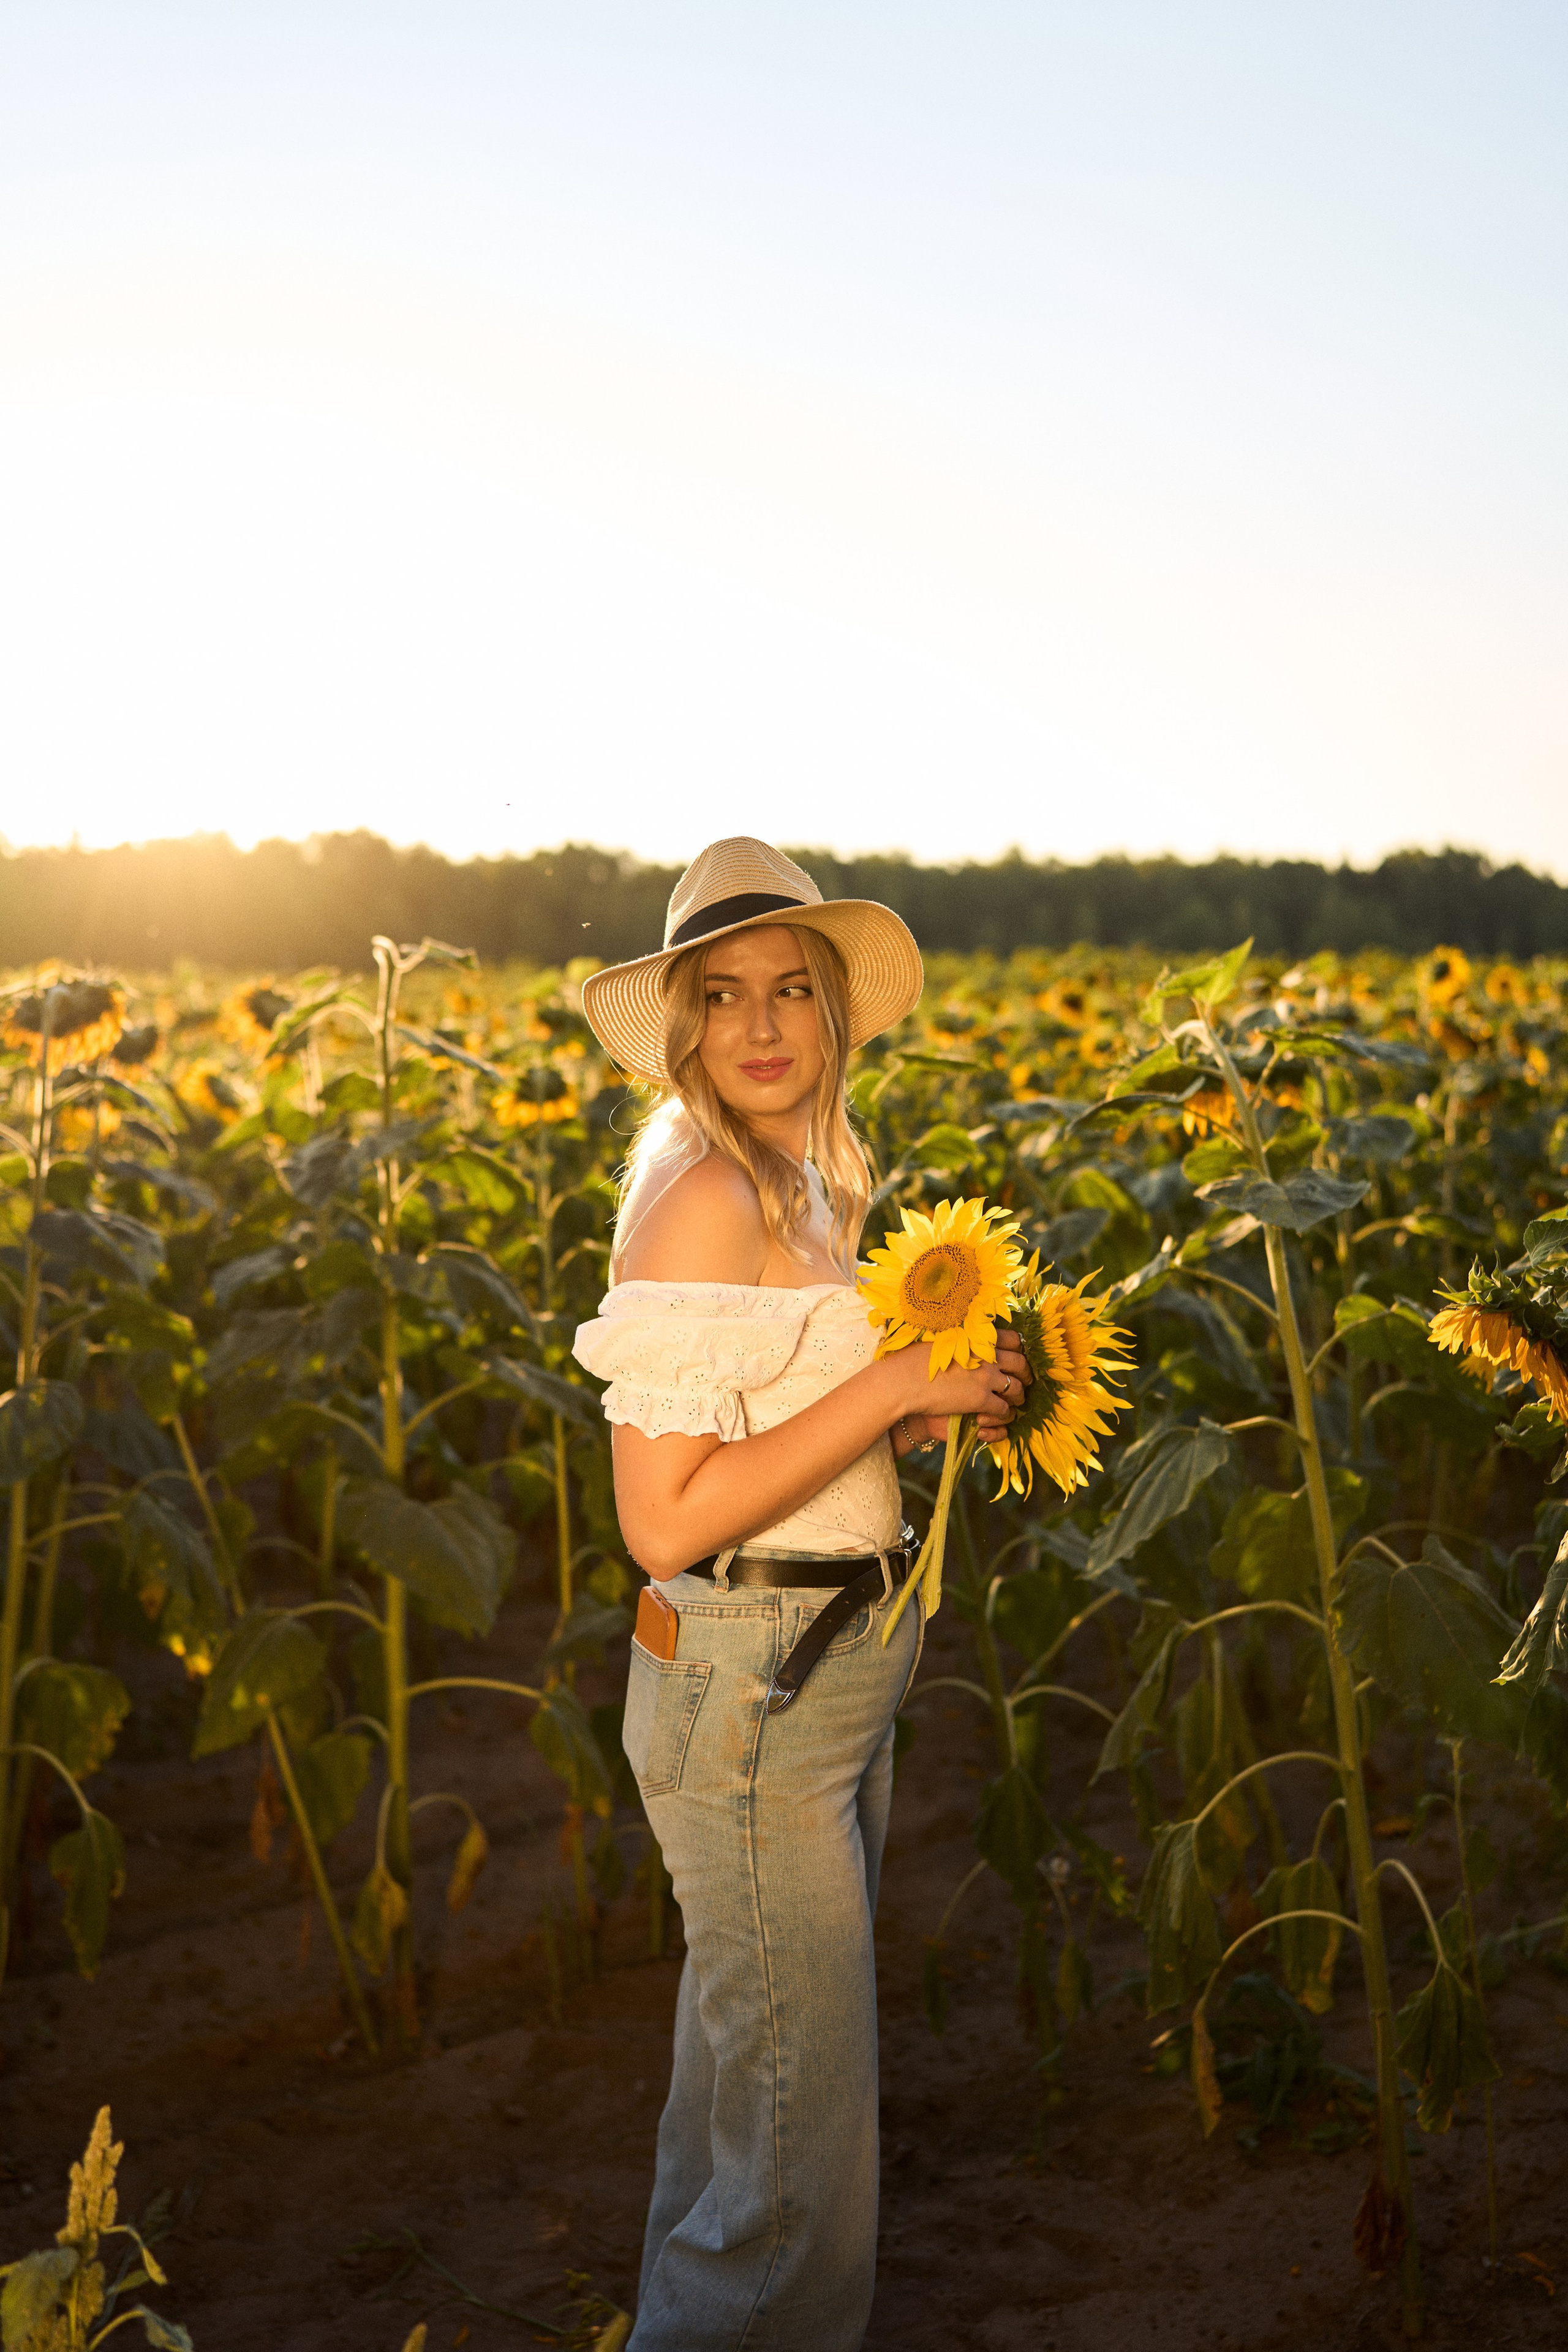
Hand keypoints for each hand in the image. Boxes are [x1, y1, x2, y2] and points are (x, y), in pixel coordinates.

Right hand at [897, 1330, 1031, 1445]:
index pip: (1013, 1339)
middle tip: (1024, 1380)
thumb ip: (961, 1338)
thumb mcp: (942, 1338)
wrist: (904, 1380)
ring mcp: (986, 1378)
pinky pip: (1003, 1408)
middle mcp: (987, 1356)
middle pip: (1020, 1363)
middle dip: (1026, 1374)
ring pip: (1016, 1388)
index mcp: (979, 1338)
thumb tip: (966, 1335)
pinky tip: (999, 1414)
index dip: (1019, 1349)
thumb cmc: (915, 1357)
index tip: (1017, 1355)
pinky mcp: (980, 1400)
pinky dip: (1005, 1413)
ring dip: (1018, 1396)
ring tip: (1015, 1400)